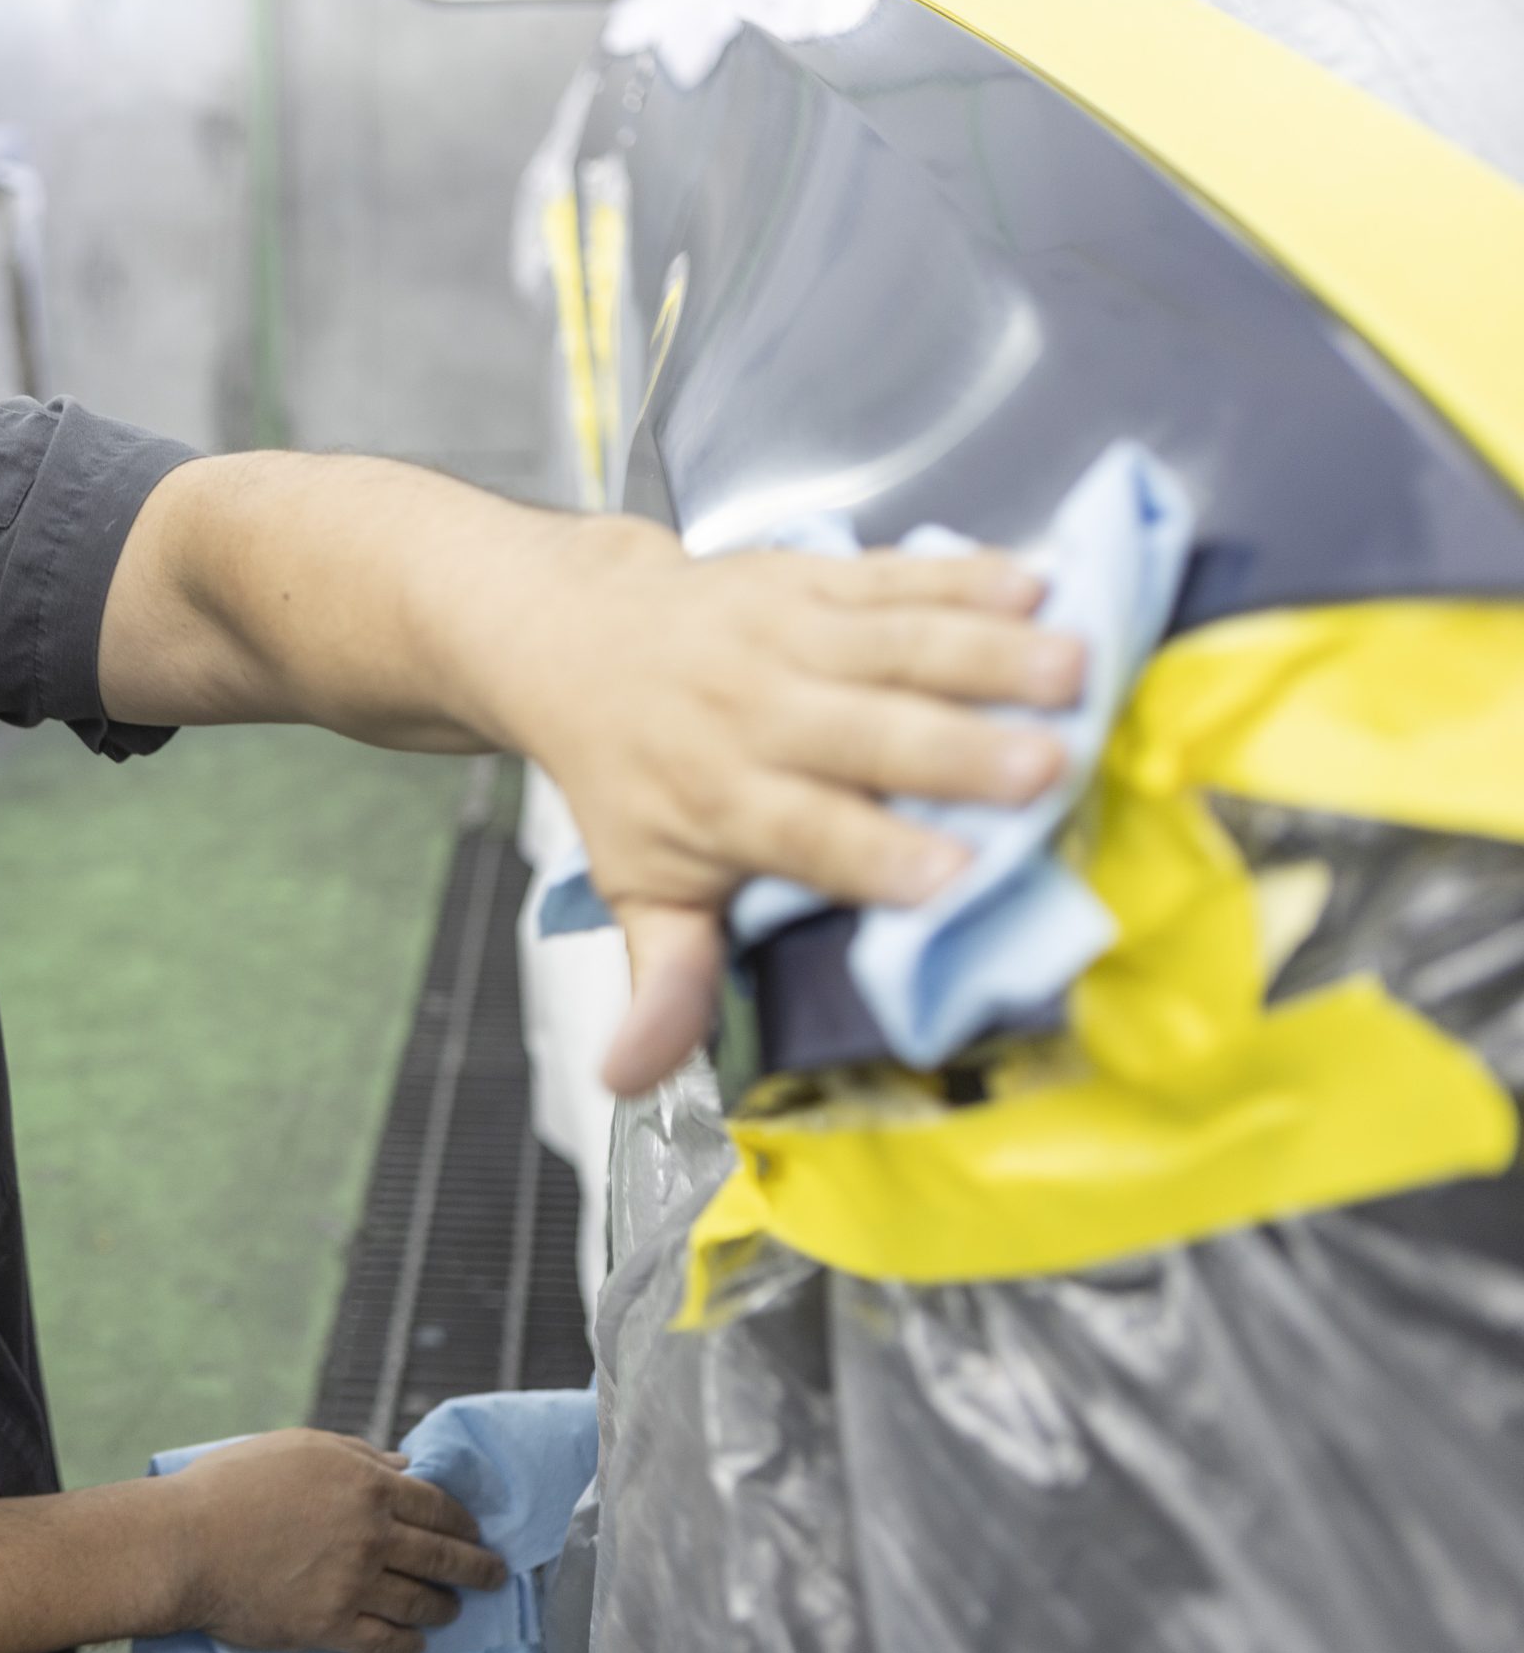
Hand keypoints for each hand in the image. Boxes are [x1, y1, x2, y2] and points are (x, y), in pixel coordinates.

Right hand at [164, 1429, 507, 1652]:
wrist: (186, 1543)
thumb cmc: (233, 1484)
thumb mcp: (301, 1446)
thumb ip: (359, 1455)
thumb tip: (403, 1465)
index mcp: (367, 1484)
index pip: (438, 1505)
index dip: (463, 1521)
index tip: (473, 1531)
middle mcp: (371, 1535)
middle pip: (443, 1556)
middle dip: (476, 1568)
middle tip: (493, 1575)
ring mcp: (354, 1584)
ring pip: (420, 1601)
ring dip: (443, 1607)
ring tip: (451, 1609)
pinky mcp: (331, 1625)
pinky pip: (386, 1642)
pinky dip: (407, 1645)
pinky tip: (414, 1644)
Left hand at [497, 525, 1086, 1093]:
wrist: (580, 641)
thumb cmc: (633, 779)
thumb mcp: (637, 887)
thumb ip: (663, 980)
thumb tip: (632, 1078)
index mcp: (722, 802)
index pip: (806, 834)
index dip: (878, 854)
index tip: (953, 876)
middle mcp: (755, 716)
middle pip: (865, 734)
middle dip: (956, 750)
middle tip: (1044, 768)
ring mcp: (787, 637)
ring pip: (895, 645)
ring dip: (987, 654)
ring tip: (1071, 670)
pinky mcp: (813, 577)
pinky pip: (895, 574)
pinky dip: (966, 576)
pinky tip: (1035, 586)